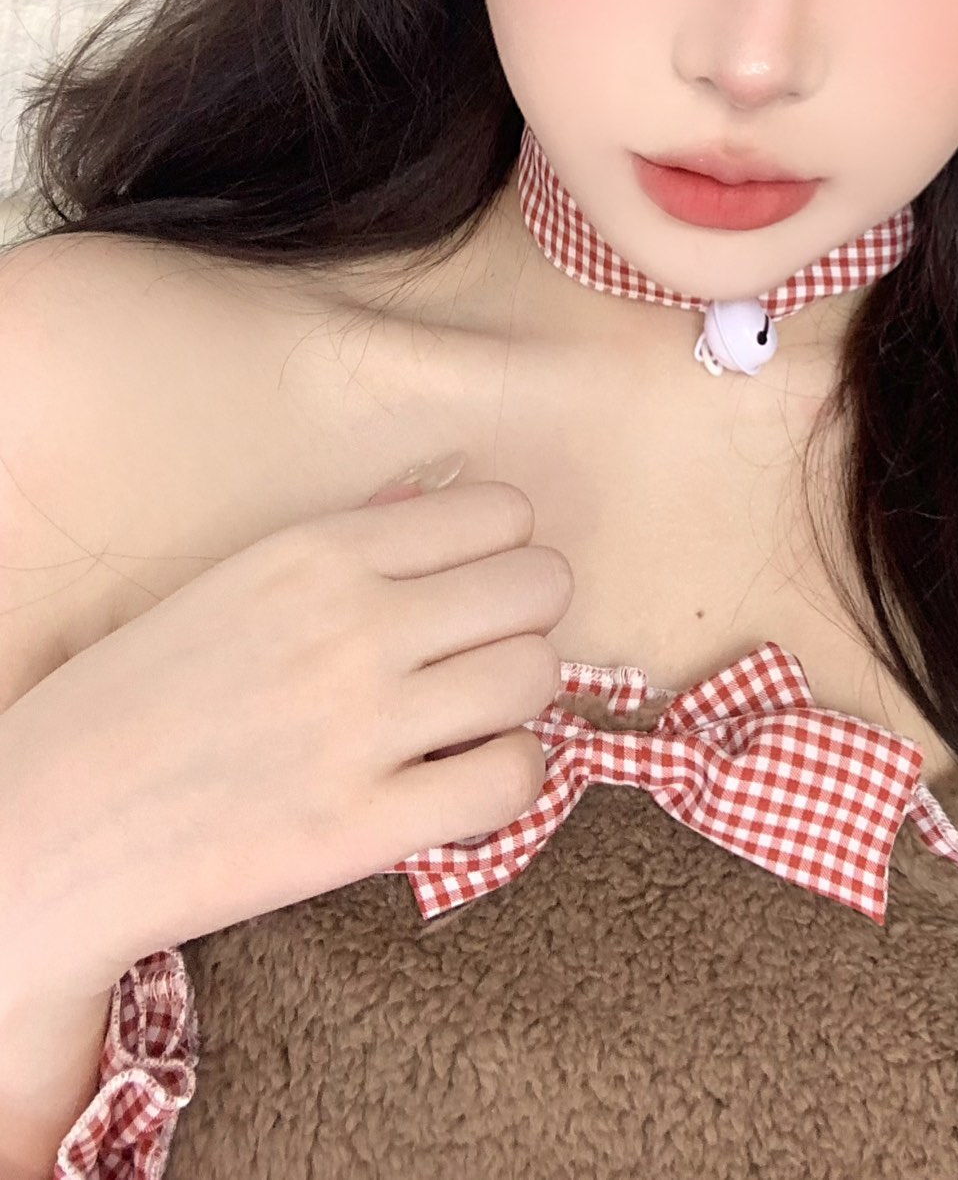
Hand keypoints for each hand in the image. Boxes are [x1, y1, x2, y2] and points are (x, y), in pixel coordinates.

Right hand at [0, 473, 571, 999]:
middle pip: (540, 586)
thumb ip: (346, 542)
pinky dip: (507, 777)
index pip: (500, 512)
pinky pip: (513, 778)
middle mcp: (352, 626)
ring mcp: (362, 727)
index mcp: (317, 553)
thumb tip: (434, 496)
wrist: (49, 828)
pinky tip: (460, 779)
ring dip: (519, 697)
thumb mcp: (234, 584)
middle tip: (481, 652)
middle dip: (525, 617)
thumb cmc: (140, 699)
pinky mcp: (364, 826)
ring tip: (469, 717)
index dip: (503, 550)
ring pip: (537, 675)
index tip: (473, 586)